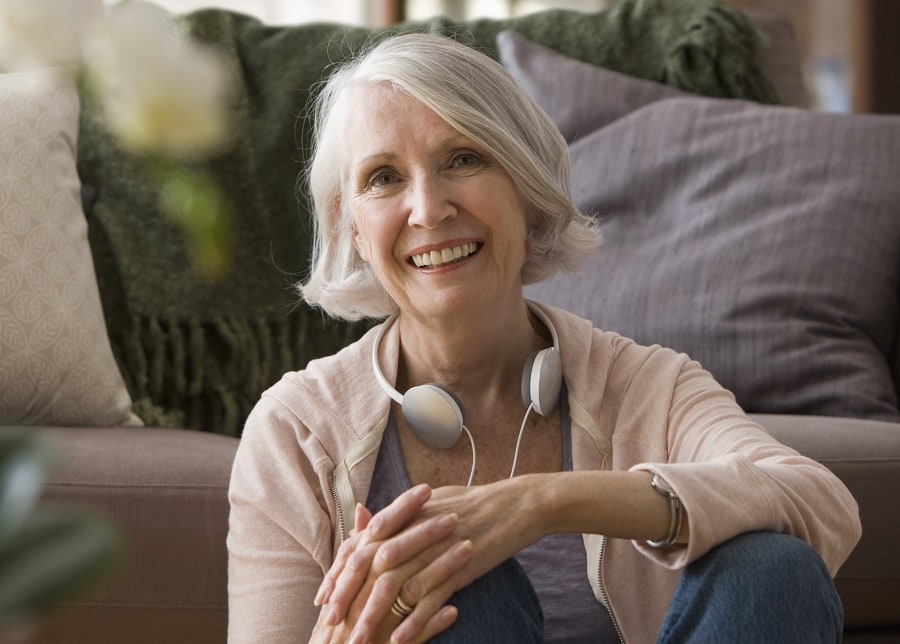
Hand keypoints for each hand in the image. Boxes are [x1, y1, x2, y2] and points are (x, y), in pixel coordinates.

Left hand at [335, 477, 545, 643]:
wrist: (515, 504)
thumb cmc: (472, 503)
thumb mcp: (430, 504)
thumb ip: (397, 518)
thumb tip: (368, 529)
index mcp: (406, 514)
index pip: (361, 544)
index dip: (340, 571)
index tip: (323, 595)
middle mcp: (416, 530)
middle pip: (371, 565)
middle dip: (347, 595)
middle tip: (331, 622)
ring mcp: (437, 549)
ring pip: (396, 586)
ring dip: (375, 616)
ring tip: (360, 640)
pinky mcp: (460, 567)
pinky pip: (432, 598)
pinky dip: (414, 620)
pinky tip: (400, 640)